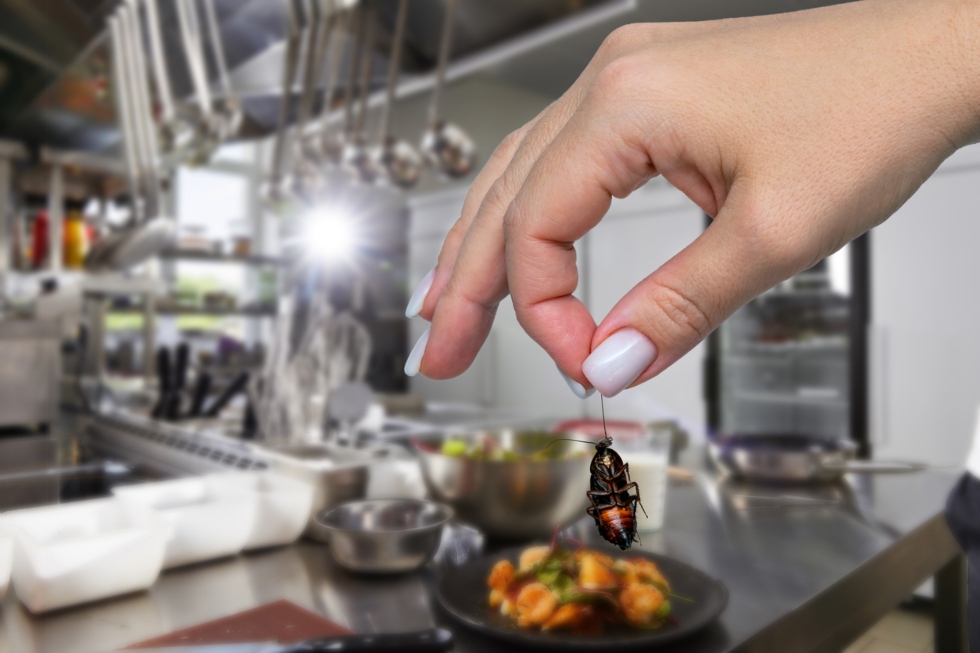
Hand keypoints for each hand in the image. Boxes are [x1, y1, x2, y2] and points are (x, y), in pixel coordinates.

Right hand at [406, 0, 979, 396]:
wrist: (932, 55)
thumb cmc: (869, 114)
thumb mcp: (772, 234)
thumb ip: (678, 306)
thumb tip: (609, 364)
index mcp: (626, 105)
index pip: (538, 226)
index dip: (544, 309)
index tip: (581, 360)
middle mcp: (611, 82)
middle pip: (506, 196)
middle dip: (467, 283)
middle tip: (437, 353)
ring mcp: (625, 81)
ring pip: (523, 174)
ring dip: (485, 246)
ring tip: (450, 307)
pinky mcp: (648, 94)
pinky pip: (564, 159)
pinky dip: (532, 212)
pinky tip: (515, 244)